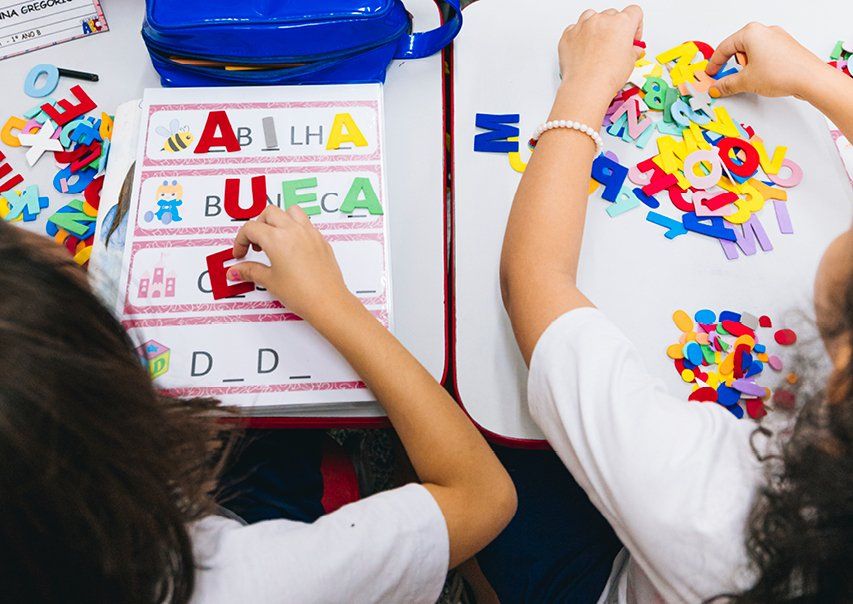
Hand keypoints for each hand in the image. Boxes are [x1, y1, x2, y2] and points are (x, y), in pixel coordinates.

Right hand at [229, 205, 353, 324]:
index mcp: (277, 238)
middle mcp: (294, 231)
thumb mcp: (270, 281)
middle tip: (255, 245)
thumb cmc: (302, 294)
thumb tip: (236, 270)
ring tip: (274, 240)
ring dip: (279, 220)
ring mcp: (310, 233)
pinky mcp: (321, 240)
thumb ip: (250, 271)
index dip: (241, 241)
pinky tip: (292, 248)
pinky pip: (306, 224)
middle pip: (269, 213)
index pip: (251, 228)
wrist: (328, 303)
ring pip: (291, 212)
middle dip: (258, 225)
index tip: (241, 254)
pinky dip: (295, 229)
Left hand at [557, 6, 644, 100]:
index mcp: (622, 23)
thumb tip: (633, 51)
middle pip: (612, 15)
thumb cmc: (607, 75)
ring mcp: (583, 26)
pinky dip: (580, 36)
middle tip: (615, 46)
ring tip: (598, 45)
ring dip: (596, 27)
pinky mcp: (569, 35)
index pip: (634, 12)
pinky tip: (584, 49)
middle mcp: (602, 20)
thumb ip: (632, 51)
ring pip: (592, 16)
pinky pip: (575, 28)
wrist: (586, 87)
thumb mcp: (630, 63)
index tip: (632, 37)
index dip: (636, 26)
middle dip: (615, 28)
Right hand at [706, 23, 825, 99]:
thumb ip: (726, 84)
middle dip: (730, 64)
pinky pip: (764, 54)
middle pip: (738, 48)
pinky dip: (757, 65)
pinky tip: (759, 78)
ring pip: (752, 51)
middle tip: (724, 78)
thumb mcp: (746, 81)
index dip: (714, 63)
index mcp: (751, 32)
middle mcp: (765, 31)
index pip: (724, 48)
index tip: (710, 74)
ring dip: (744, 66)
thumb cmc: (782, 72)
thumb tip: (717, 87)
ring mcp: (777, 37)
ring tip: (745, 80)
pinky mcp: (785, 47)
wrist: (810, 78)